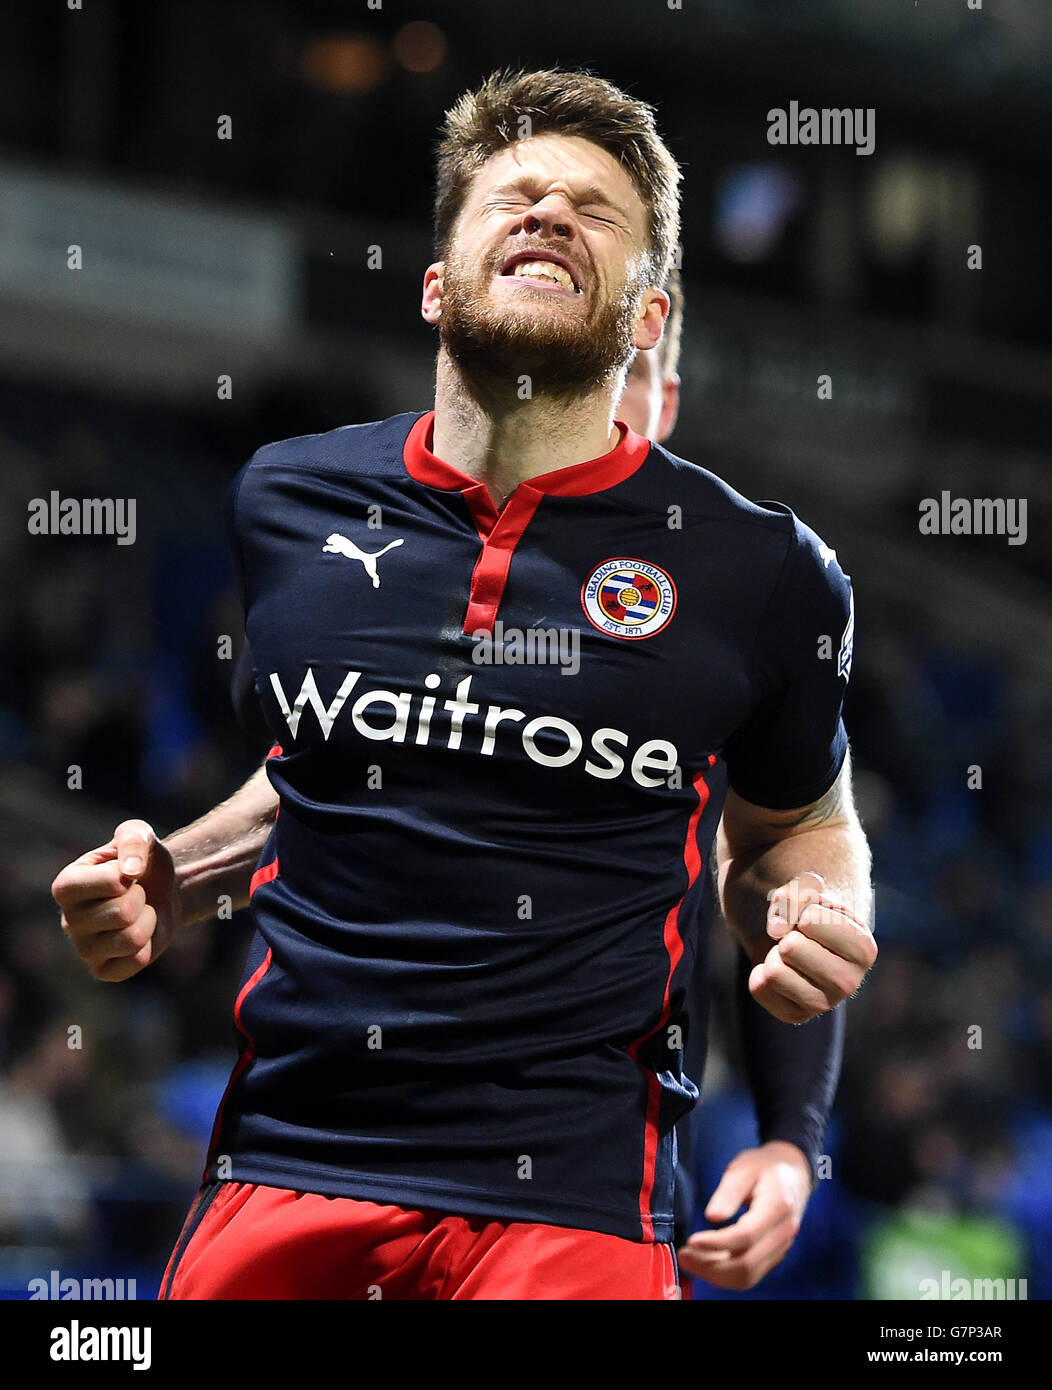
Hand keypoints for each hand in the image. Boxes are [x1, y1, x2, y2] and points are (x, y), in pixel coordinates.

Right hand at [51, 820, 179, 980]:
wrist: (163, 891)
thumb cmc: (142, 862)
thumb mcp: (139, 835)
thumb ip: (133, 839)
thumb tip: (130, 871)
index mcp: (66, 885)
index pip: (113, 882)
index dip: (132, 874)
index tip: (127, 871)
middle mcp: (67, 920)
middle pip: (124, 913)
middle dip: (142, 899)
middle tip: (136, 894)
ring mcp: (82, 949)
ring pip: (132, 939)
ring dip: (148, 920)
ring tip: (139, 913)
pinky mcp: (102, 970)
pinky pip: (136, 960)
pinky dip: (149, 944)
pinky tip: (139, 934)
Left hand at [677, 1142, 810, 1289]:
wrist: (793, 1171)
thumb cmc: (765, 1166)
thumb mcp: (743, 1168)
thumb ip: (728, 1192)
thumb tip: (711, 1216)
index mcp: (777, 1207)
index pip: (746, 1236)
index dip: (716, 1242)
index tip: (691, 1241)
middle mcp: (783, 1233)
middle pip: (747, 1265)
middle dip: (711, 1266)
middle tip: (683, 1256)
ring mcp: (782, 1247)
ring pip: (748, 1276)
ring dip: (716, 1274)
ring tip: (690, 1261)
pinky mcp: (775, 1255)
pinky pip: (751, 1274)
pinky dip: (726, 1274)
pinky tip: (706, 1262)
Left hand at [749, 870, 875, 1023]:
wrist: (801, 937)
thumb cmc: (810, 911)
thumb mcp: (808, 889)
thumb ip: (795, 894)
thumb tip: (776, 931)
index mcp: (863, 949)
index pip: (811, 920)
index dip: (801, 911)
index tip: (811, 918)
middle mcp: (850, 983)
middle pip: (790, 948)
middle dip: (785, 935)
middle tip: (797, 938)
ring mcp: (823, 1003)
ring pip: (773, 971)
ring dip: (772, 953)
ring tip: (789, 955)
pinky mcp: (796, 1014)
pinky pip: (758, 988)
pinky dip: (759, 971)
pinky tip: (780, 970)